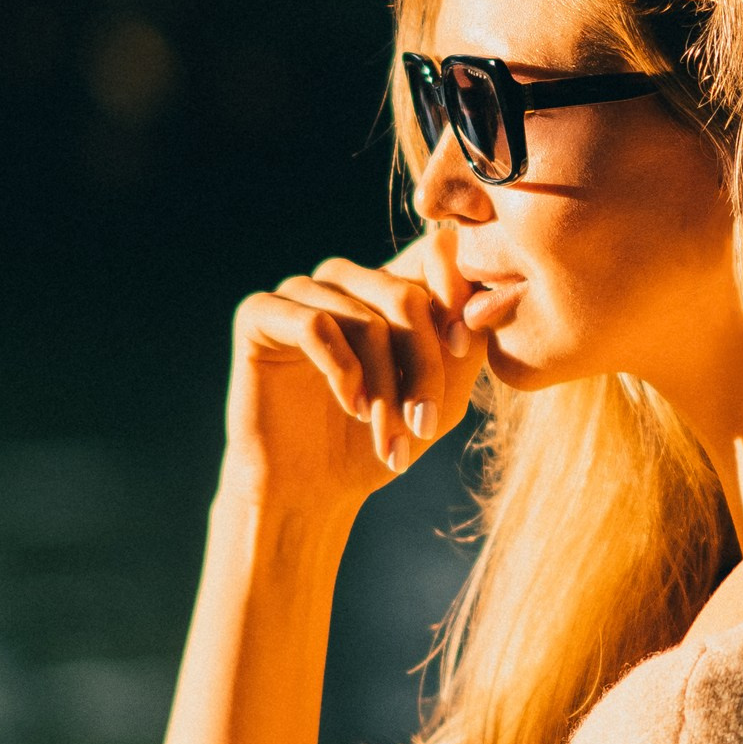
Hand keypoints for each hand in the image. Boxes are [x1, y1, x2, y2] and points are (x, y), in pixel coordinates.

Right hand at [223, 226, 482, 510]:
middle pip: (404, 294)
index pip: (433, 252)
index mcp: (388, 287)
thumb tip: (482, 292)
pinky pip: (315, 325)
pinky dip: (343, 372)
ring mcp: (300, 293)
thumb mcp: (442, 394)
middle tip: (424, 426)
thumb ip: (466, 340)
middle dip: (423, 367)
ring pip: (364, 319)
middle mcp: (345, 281)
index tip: (461, 349)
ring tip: (388, 438)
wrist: (312, 490)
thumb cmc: (379, 440)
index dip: (456, 290)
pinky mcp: (260, 314)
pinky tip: (351, 407)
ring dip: (386, 386)